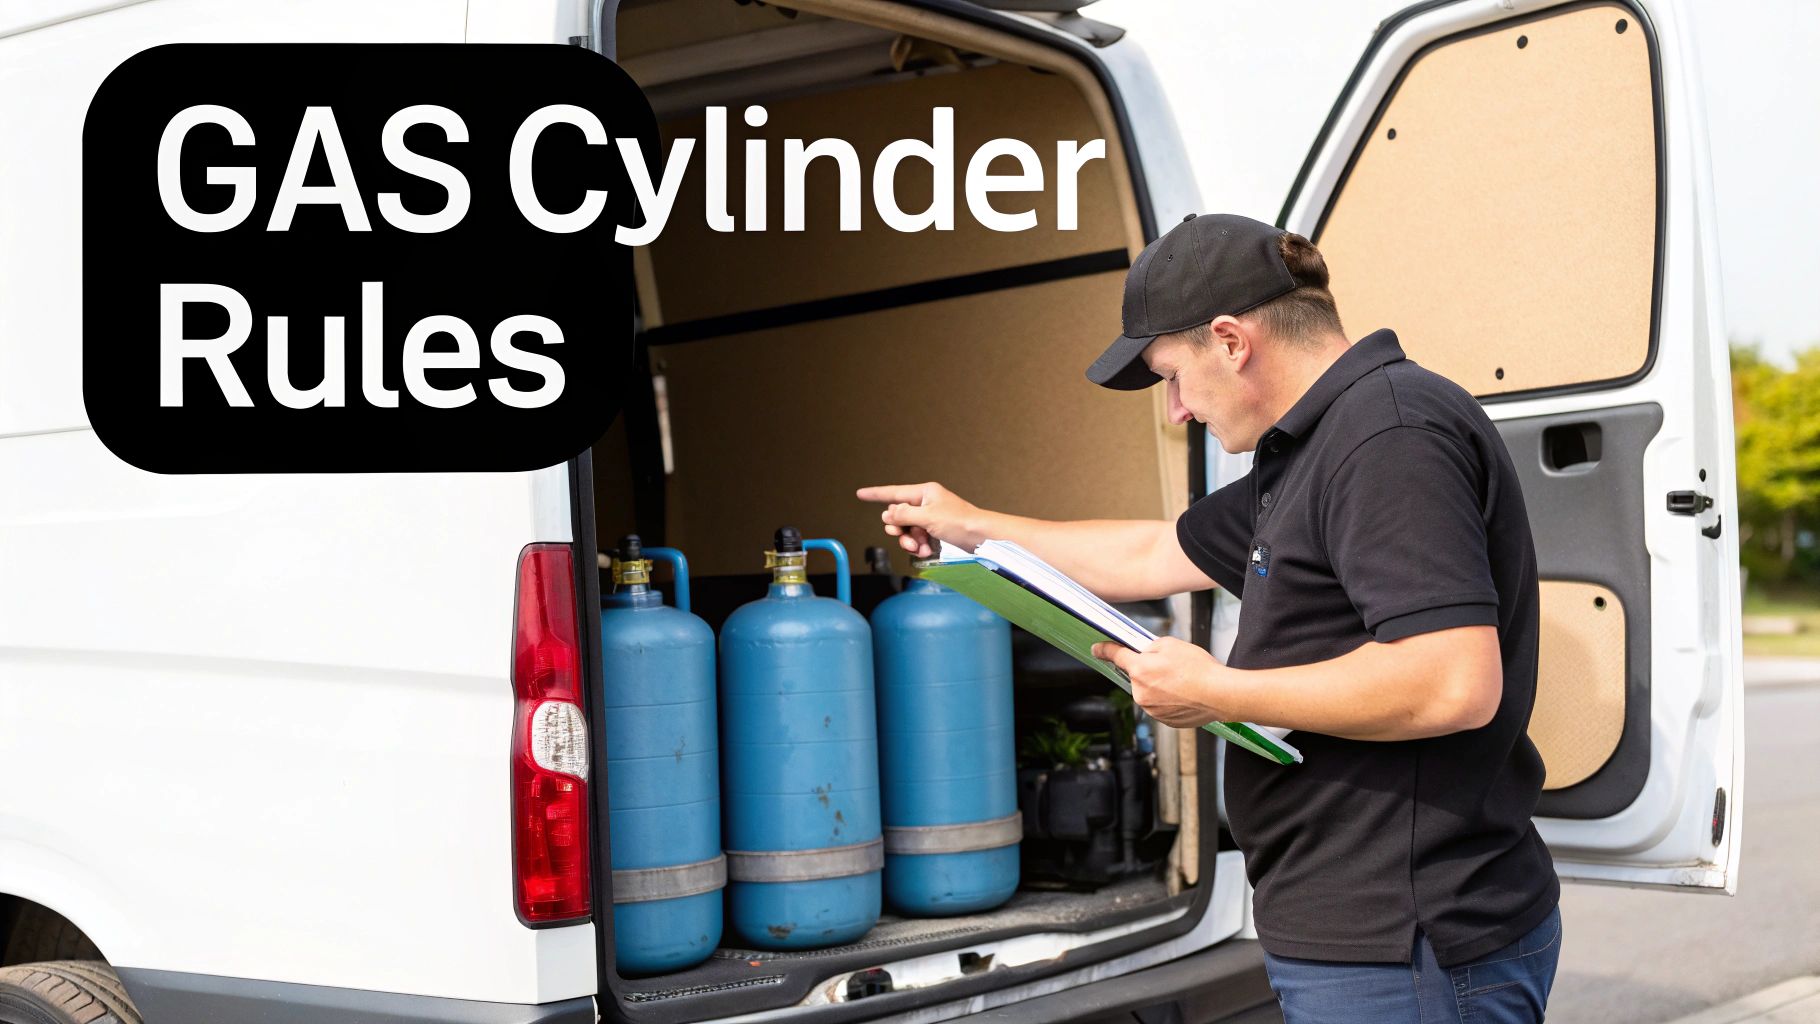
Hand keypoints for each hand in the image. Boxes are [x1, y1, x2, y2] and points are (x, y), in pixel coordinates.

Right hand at [854, 481, 985, 558]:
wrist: (981, 537)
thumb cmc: (960, 522)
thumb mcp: (927, 517)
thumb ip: (904, 515)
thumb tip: (888, 513)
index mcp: (924, 492)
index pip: (894, 492)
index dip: (876, 494)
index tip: (860, 494)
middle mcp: (926, 503)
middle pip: (899, 515)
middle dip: (899, 529)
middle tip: (904, 537)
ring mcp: (931, 517)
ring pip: (907, 529)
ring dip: (909, 540)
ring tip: (918, 548)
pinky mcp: (936, 530)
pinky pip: (918, 537)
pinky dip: (918, 545)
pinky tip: (925, 551)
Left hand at [1092, 636, 1232, 727]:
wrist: (1220, 694)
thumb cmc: (1199, 669)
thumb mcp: (1171, 644)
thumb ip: (1150, 647)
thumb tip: (1143, 652)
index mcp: (1139, 670)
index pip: (1116, 656)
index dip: (1105, 650)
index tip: (1097, 649)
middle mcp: (1140, 692)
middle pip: (1136, 676)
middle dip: (1148, 670)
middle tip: (1170, 667)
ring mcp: (1151, 709)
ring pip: (1148, 692)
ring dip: (1159, 686)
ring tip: (1182, 682)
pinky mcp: (1163, 720)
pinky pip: (1159, 705)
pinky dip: (1168, 700)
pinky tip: (1184, 694)